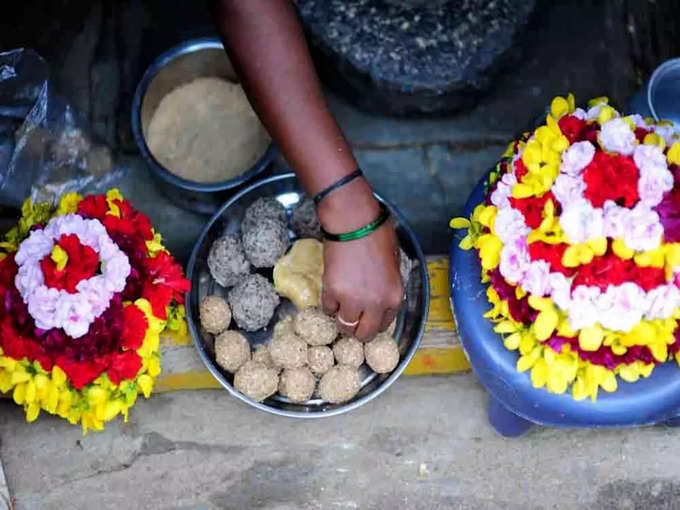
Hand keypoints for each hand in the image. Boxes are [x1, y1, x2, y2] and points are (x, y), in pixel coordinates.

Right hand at [318, 180, 403, 340]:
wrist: (354, 222)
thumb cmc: (376, 235)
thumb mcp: (393, 263)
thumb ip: (388, 285)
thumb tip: (380, 294)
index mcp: (394, 296)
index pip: (385, 324)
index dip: (374, 323)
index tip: (367, 319)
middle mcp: (376, 303)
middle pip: (365, 333)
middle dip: (358, 331)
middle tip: (352, 322)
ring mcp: (354, 300)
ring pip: (345, 326)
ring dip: (342, 319)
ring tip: (340, 309)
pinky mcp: (333, 292)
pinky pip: (328, 310)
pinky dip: (329, 305)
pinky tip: (332, 294)